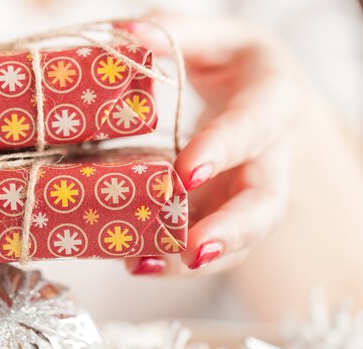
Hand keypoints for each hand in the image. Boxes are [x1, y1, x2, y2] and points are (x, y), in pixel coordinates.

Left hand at [121, 13, 308, 275]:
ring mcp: (249, 192)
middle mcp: (269, 156)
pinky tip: (136, 261)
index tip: (185, 173)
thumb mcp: (211, 36)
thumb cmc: (236, 63)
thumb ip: (173, 33)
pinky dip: (175, 259)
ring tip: (143, 265)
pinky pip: (210, 243)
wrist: (260, 94)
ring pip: (239, 238)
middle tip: (190, 248)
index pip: (255, 127)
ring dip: (195, 260)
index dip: (224, 151)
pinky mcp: (226, 212)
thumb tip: (127, 37)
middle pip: (265, 204)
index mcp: (273, 101)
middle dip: (230, 230)